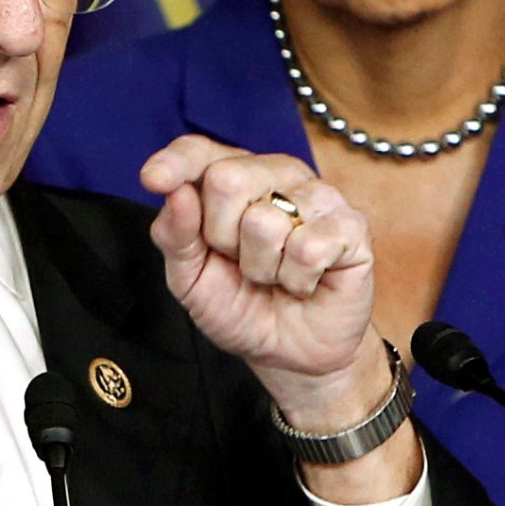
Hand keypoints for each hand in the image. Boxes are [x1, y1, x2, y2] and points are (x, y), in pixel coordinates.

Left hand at [142, 136, 373, 404]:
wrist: (289, 354)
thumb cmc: (240, 307)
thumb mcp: (190, 279)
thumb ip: (175, 236)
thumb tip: (176, 193)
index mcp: (232, 178)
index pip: (199, 151)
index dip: (176, 163)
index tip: (153, 179)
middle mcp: (276, 175)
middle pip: (227, 179)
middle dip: (221, 237)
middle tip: (239, 261)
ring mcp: (317, 196)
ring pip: (265, 220)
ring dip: (261, 267)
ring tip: (274, 275)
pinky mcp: (351, 225)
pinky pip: (308, 248)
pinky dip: (297, 279)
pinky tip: (304, 282)